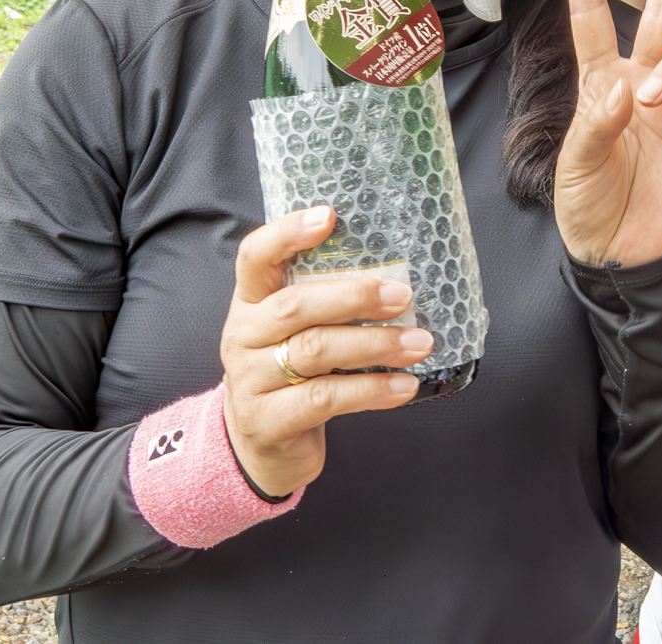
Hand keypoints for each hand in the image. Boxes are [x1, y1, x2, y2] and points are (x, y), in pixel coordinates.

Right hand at [218, 207, 434, 496]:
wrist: (259, 446)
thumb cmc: (289, 375)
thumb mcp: (294, 334)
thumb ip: (323, 303)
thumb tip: (395, 276)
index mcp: (249, 303)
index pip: (254, 257)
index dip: (287, 233)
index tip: (329, 215)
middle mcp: (243, 337)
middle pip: (296, 306)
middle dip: (354, 297)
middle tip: (402, 296)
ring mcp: (251, 381)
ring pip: (316, 352)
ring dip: (375, 345)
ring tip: (418, 343)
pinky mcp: (269, 421)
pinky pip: (325, 399)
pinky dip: (371, 391)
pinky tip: (404, 386)